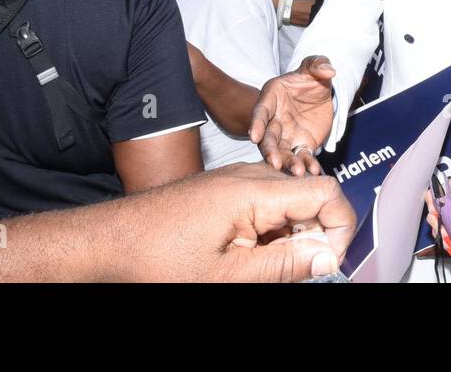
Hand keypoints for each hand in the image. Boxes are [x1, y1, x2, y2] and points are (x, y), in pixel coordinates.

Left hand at [109, 164, 355, 281]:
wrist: (111, 240)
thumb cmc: (157, 256)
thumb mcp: (228, 274)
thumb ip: (284, 265)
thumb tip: (330, 257)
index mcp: (255, 190)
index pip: (326, 193)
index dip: (339, 229)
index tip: (327, 262)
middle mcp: (251, 175)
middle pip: (312, 198)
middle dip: (314, 237)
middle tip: (290, 273)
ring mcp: (238, 180)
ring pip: (291, 204)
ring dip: (291, 237)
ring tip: (259, 267)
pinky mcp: (228, 190)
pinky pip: (268, 204)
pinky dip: (271, 231)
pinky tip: (247, 255)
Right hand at [250, 56, 336, 175]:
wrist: (322, 93)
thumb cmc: (311, 78)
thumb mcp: (314, 66)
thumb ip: (318, 64)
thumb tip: (329, 70)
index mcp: (272, 97)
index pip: (261, 111)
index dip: (256, 124)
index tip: (253, 137)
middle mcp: (275, 119)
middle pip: (268, 138)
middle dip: (269, 151)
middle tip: (274, 163)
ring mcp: (287, 134)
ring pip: (283, 151)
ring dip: (287, 162)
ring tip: (297, 172)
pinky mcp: (302, 144)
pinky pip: (302, 156)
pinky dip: (307, 163)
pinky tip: (313, 170)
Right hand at [423, 178, 450, 256]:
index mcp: (450, 188)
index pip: (433, 195)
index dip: (432, 206)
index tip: (438, 217)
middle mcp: (446, 201)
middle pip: (433, 213)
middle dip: (438, 226)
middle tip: (447, 234)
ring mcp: (448, 214)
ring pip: (437, 226)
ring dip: (442, 236)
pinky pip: (444, 234)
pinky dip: (447, 242)